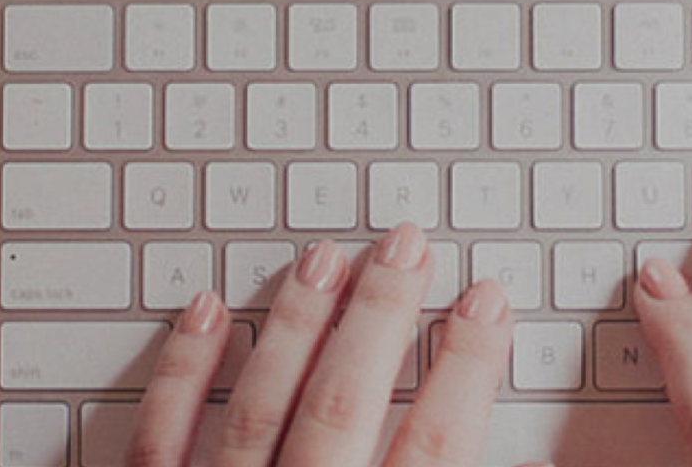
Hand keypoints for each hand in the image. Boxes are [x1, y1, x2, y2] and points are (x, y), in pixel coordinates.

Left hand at [127, 224, 541, 466]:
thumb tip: (531, 465)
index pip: (437, 442)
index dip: (470, 366)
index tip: (488, 304)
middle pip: (346, 402)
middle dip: (382, 316)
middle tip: (408, 247)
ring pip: (260, 407)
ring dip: (296, 325)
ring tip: (325, 259)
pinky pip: (160, 440)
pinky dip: (181, 373)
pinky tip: (206, 315)